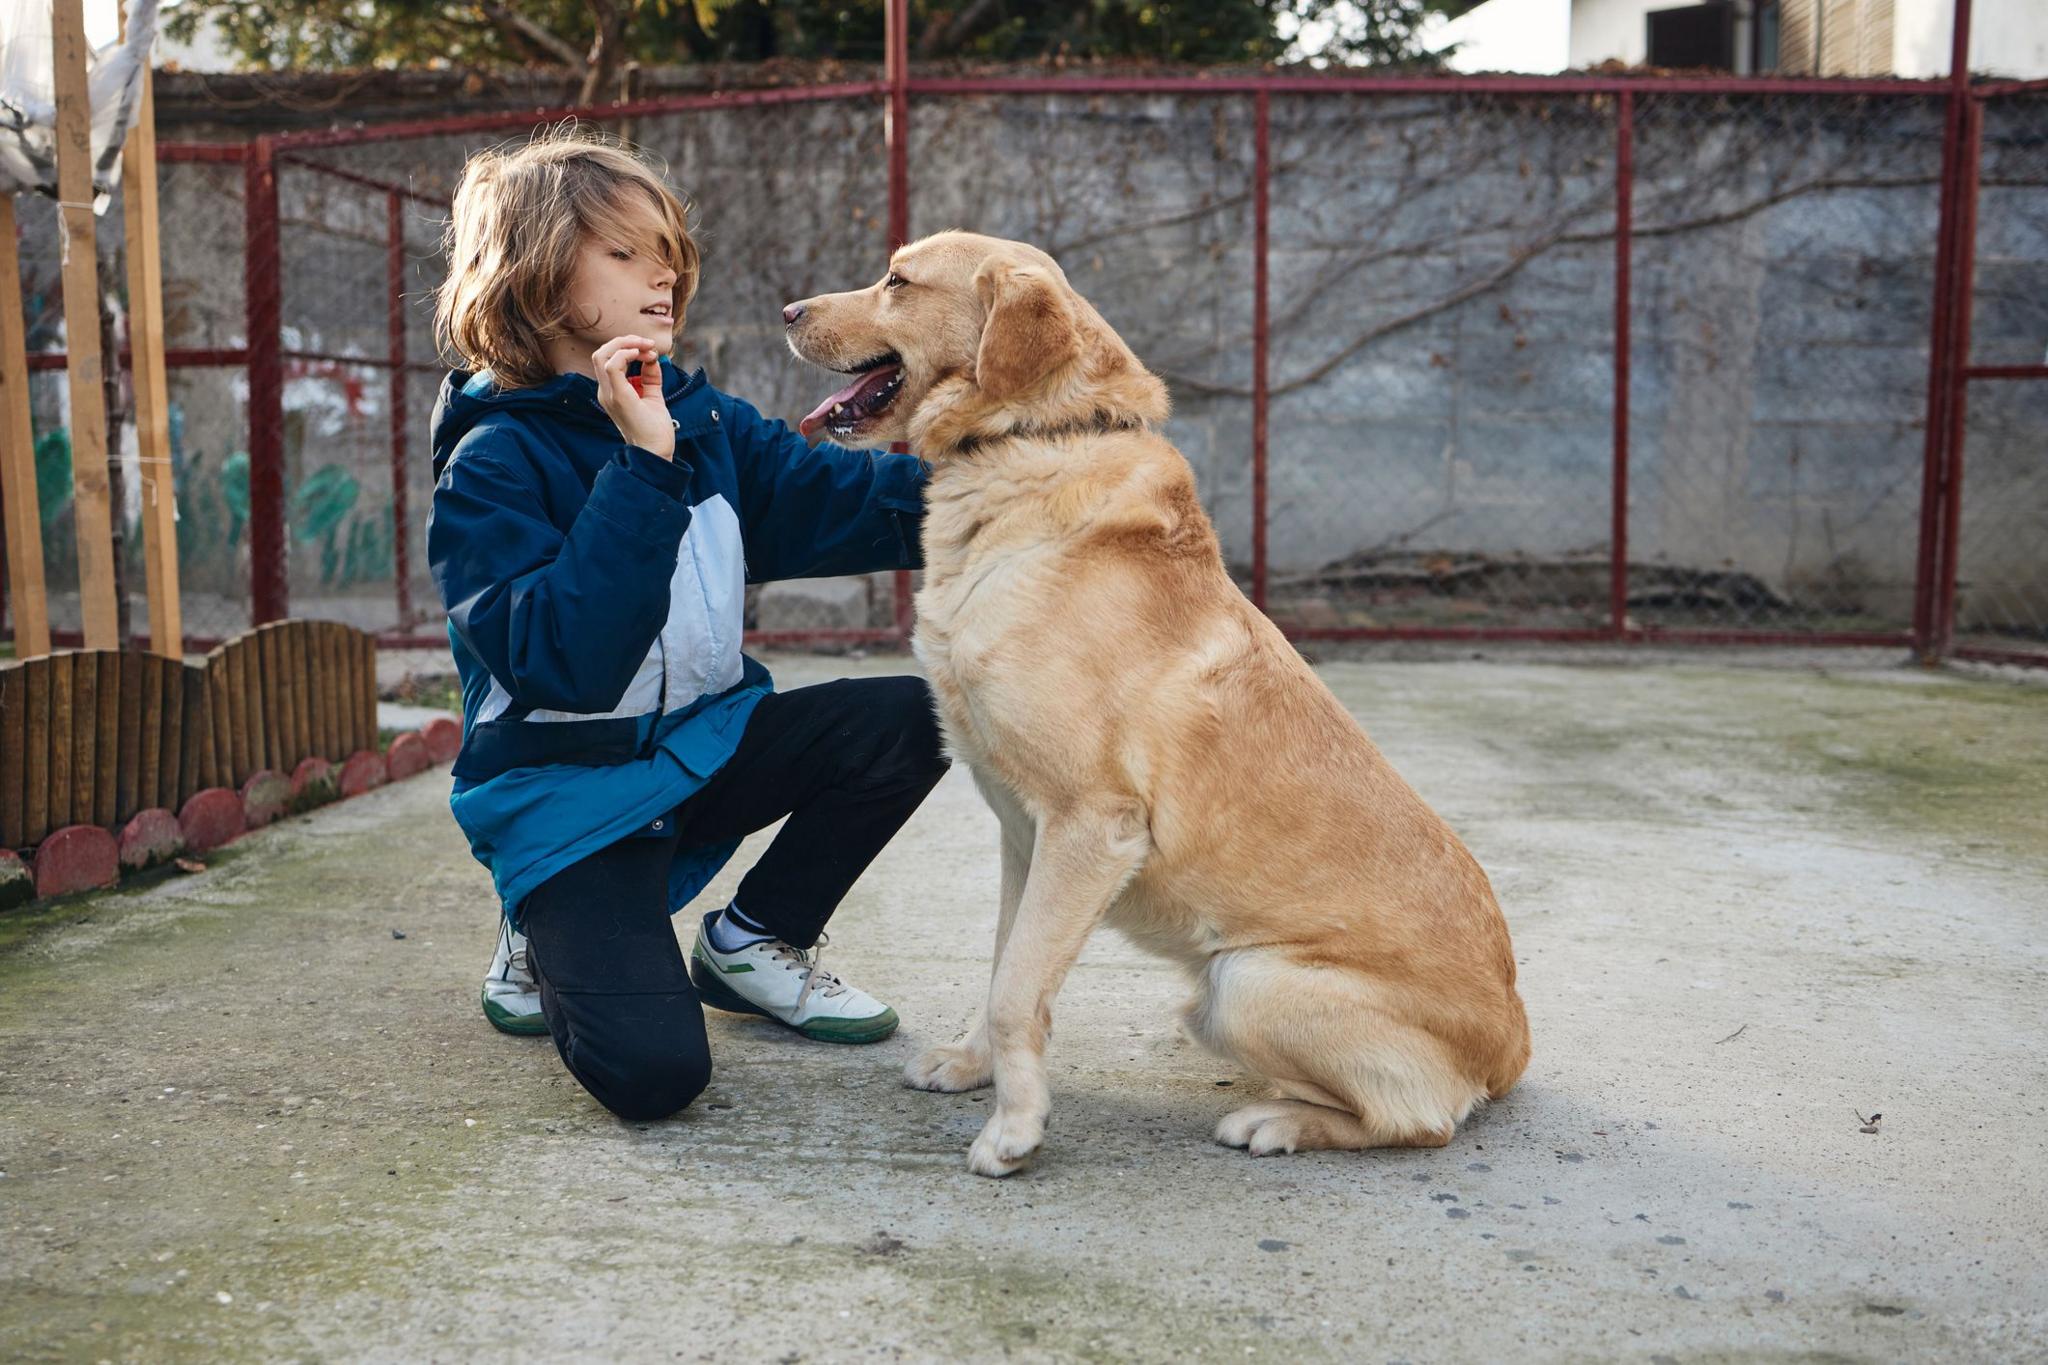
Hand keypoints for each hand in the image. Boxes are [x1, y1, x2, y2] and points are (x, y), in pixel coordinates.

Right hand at [593, 336, 674, 459]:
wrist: (656, 451)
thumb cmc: (655, 428)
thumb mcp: (653, 395)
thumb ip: (650, 376)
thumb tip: (652, 356)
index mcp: (611, 391)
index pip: (609, 358)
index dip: (629, 347)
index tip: (652, 350)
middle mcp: (605, 391)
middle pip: (601, 353)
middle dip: (626, 341)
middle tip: (649, 344)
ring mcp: (609, 394)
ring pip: (602, 355)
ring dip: (626, 344)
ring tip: (647, 347)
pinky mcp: (618, 397)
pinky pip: (612, 366)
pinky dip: (626, 354)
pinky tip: (641, 355)